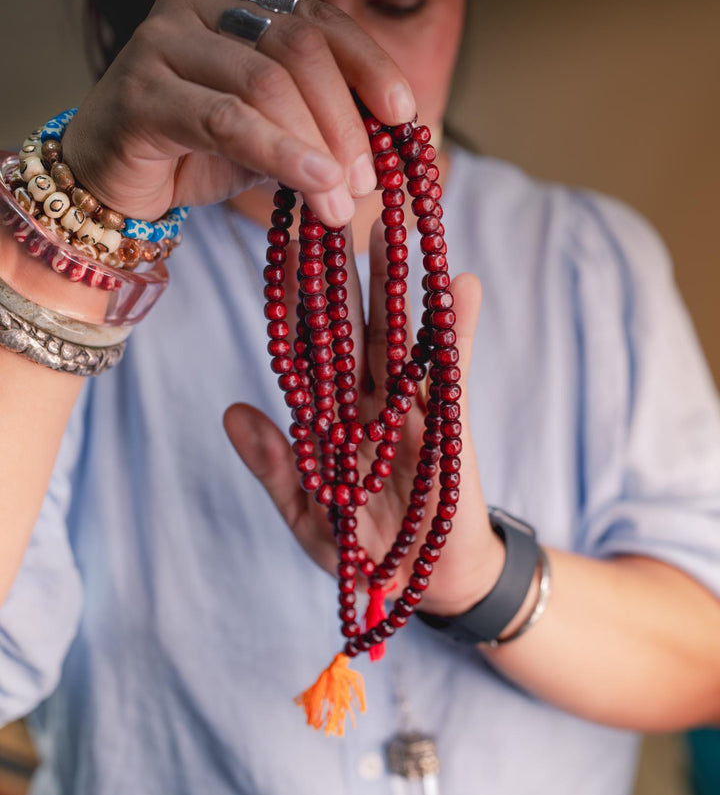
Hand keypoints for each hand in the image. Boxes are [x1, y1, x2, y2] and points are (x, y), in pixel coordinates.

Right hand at [61, 0, 416, 227]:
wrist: (112, 185)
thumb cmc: (195, 154)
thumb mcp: (271, 132)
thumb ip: (316, 122)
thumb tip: (389, 140)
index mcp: (236, 4)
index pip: (317, 19)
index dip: (368, 64)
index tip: (404, 114)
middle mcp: (198, 7)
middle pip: (296, 50)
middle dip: (344, 119)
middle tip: (367, 179)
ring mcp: (162, 40)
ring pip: (265, 83)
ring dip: (317, 147)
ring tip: (341, 200)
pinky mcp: (140, 91)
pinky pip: (227, 120)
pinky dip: (280, 153)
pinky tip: (315, 184)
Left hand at [224, 221, 504, 616]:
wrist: (427, 586)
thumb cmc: (362, 552)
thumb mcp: (308, 515)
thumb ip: (274, 465)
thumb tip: (233, 411)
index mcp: (327, 418)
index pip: (306, 349)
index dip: (293, 301)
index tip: (279, 249)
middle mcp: (366, 401)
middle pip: (350, 325)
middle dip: (339, 270)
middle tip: (328, 208)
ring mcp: (409, 406)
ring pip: (398, 334)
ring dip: (393, 281)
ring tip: (387, 224)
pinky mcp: (450, 421)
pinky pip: (452, 370)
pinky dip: (456, 330)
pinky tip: (458, 283)